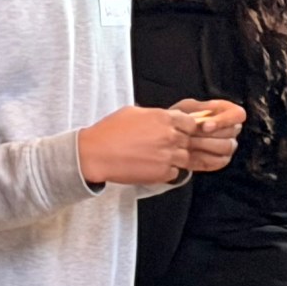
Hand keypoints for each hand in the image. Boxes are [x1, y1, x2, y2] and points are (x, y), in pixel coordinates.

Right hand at [78, 105, 222, 185]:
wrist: (95, 154)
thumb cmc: (109, 132)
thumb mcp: (133, 112)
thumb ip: (154, 115)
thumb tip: (163, 118)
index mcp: (164, 118)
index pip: (190, 122)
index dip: (185, 128)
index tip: (178, 132)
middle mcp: (170, 136)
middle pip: (190, 140)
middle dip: (180, 143)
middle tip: (164, 147)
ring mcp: (168, 155)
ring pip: (185, 158)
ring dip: (175, 158)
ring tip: (156, 159)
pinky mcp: (162, 172)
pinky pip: (174, 172)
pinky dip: (167, 171)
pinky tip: (151, 168)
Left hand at [173, 98, 243, 171]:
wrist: (174, 135)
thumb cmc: (183, 117)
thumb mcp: (187, 107)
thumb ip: (198, 109)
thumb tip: (205, 122)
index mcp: (230, 112)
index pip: (238, 114)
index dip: (223, 121)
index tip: (204, 126)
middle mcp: (233, 129)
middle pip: (231, 132)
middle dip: (208, 134)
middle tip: (189, 136)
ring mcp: (230, 146)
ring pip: (227, 147)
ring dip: (205, 146)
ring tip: (187, 144)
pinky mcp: (222, 160)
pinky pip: (219, 162)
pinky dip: (202, 158)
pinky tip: (189, 154)